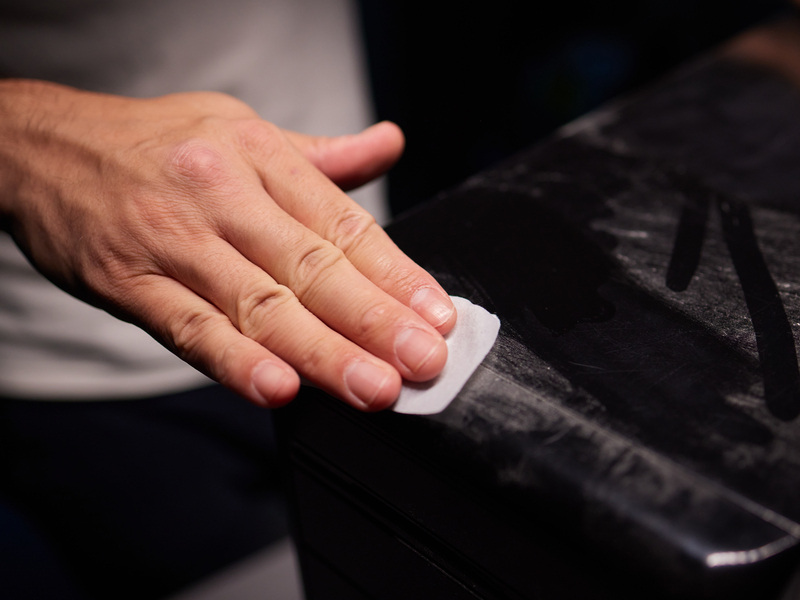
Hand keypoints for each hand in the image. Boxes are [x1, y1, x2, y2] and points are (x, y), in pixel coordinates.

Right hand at [0, 80, 455, 409]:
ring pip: (258, 304)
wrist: (42, 148)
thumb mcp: (243, 130)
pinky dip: (236, 360)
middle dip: (373, 320)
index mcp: (259, 158)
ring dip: (321, 352)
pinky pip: (190, 328)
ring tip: (373, 388)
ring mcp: (175, 242)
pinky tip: (280, 387)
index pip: (341, 223)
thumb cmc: (157, 144)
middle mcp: (223, 197)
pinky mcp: (131, 283)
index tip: (436, 315)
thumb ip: (322, 155)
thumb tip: (390, 143)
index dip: (394, 273)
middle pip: (310, 266)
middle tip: (424, 361)